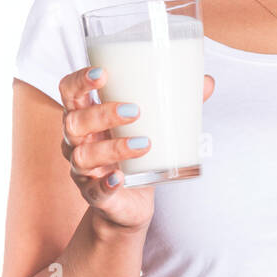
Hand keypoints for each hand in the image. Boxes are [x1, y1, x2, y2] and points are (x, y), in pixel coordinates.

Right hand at [59, 65, 215, 232]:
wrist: (130, 203)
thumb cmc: (134, 154)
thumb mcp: (149, 126)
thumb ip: (175, 103)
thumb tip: (207, 82)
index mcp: (87, 116)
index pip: (69, 91)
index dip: (80, 80)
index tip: (103, 73)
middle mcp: (77, 142)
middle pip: (74, 122)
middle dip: (102, 113)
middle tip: (136, 110)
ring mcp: (83, 171)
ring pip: (82, 156)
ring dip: (112, 147)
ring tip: (144, 143)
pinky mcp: (96, 196)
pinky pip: (94, 191)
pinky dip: (106, 184)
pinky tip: (120, 178)